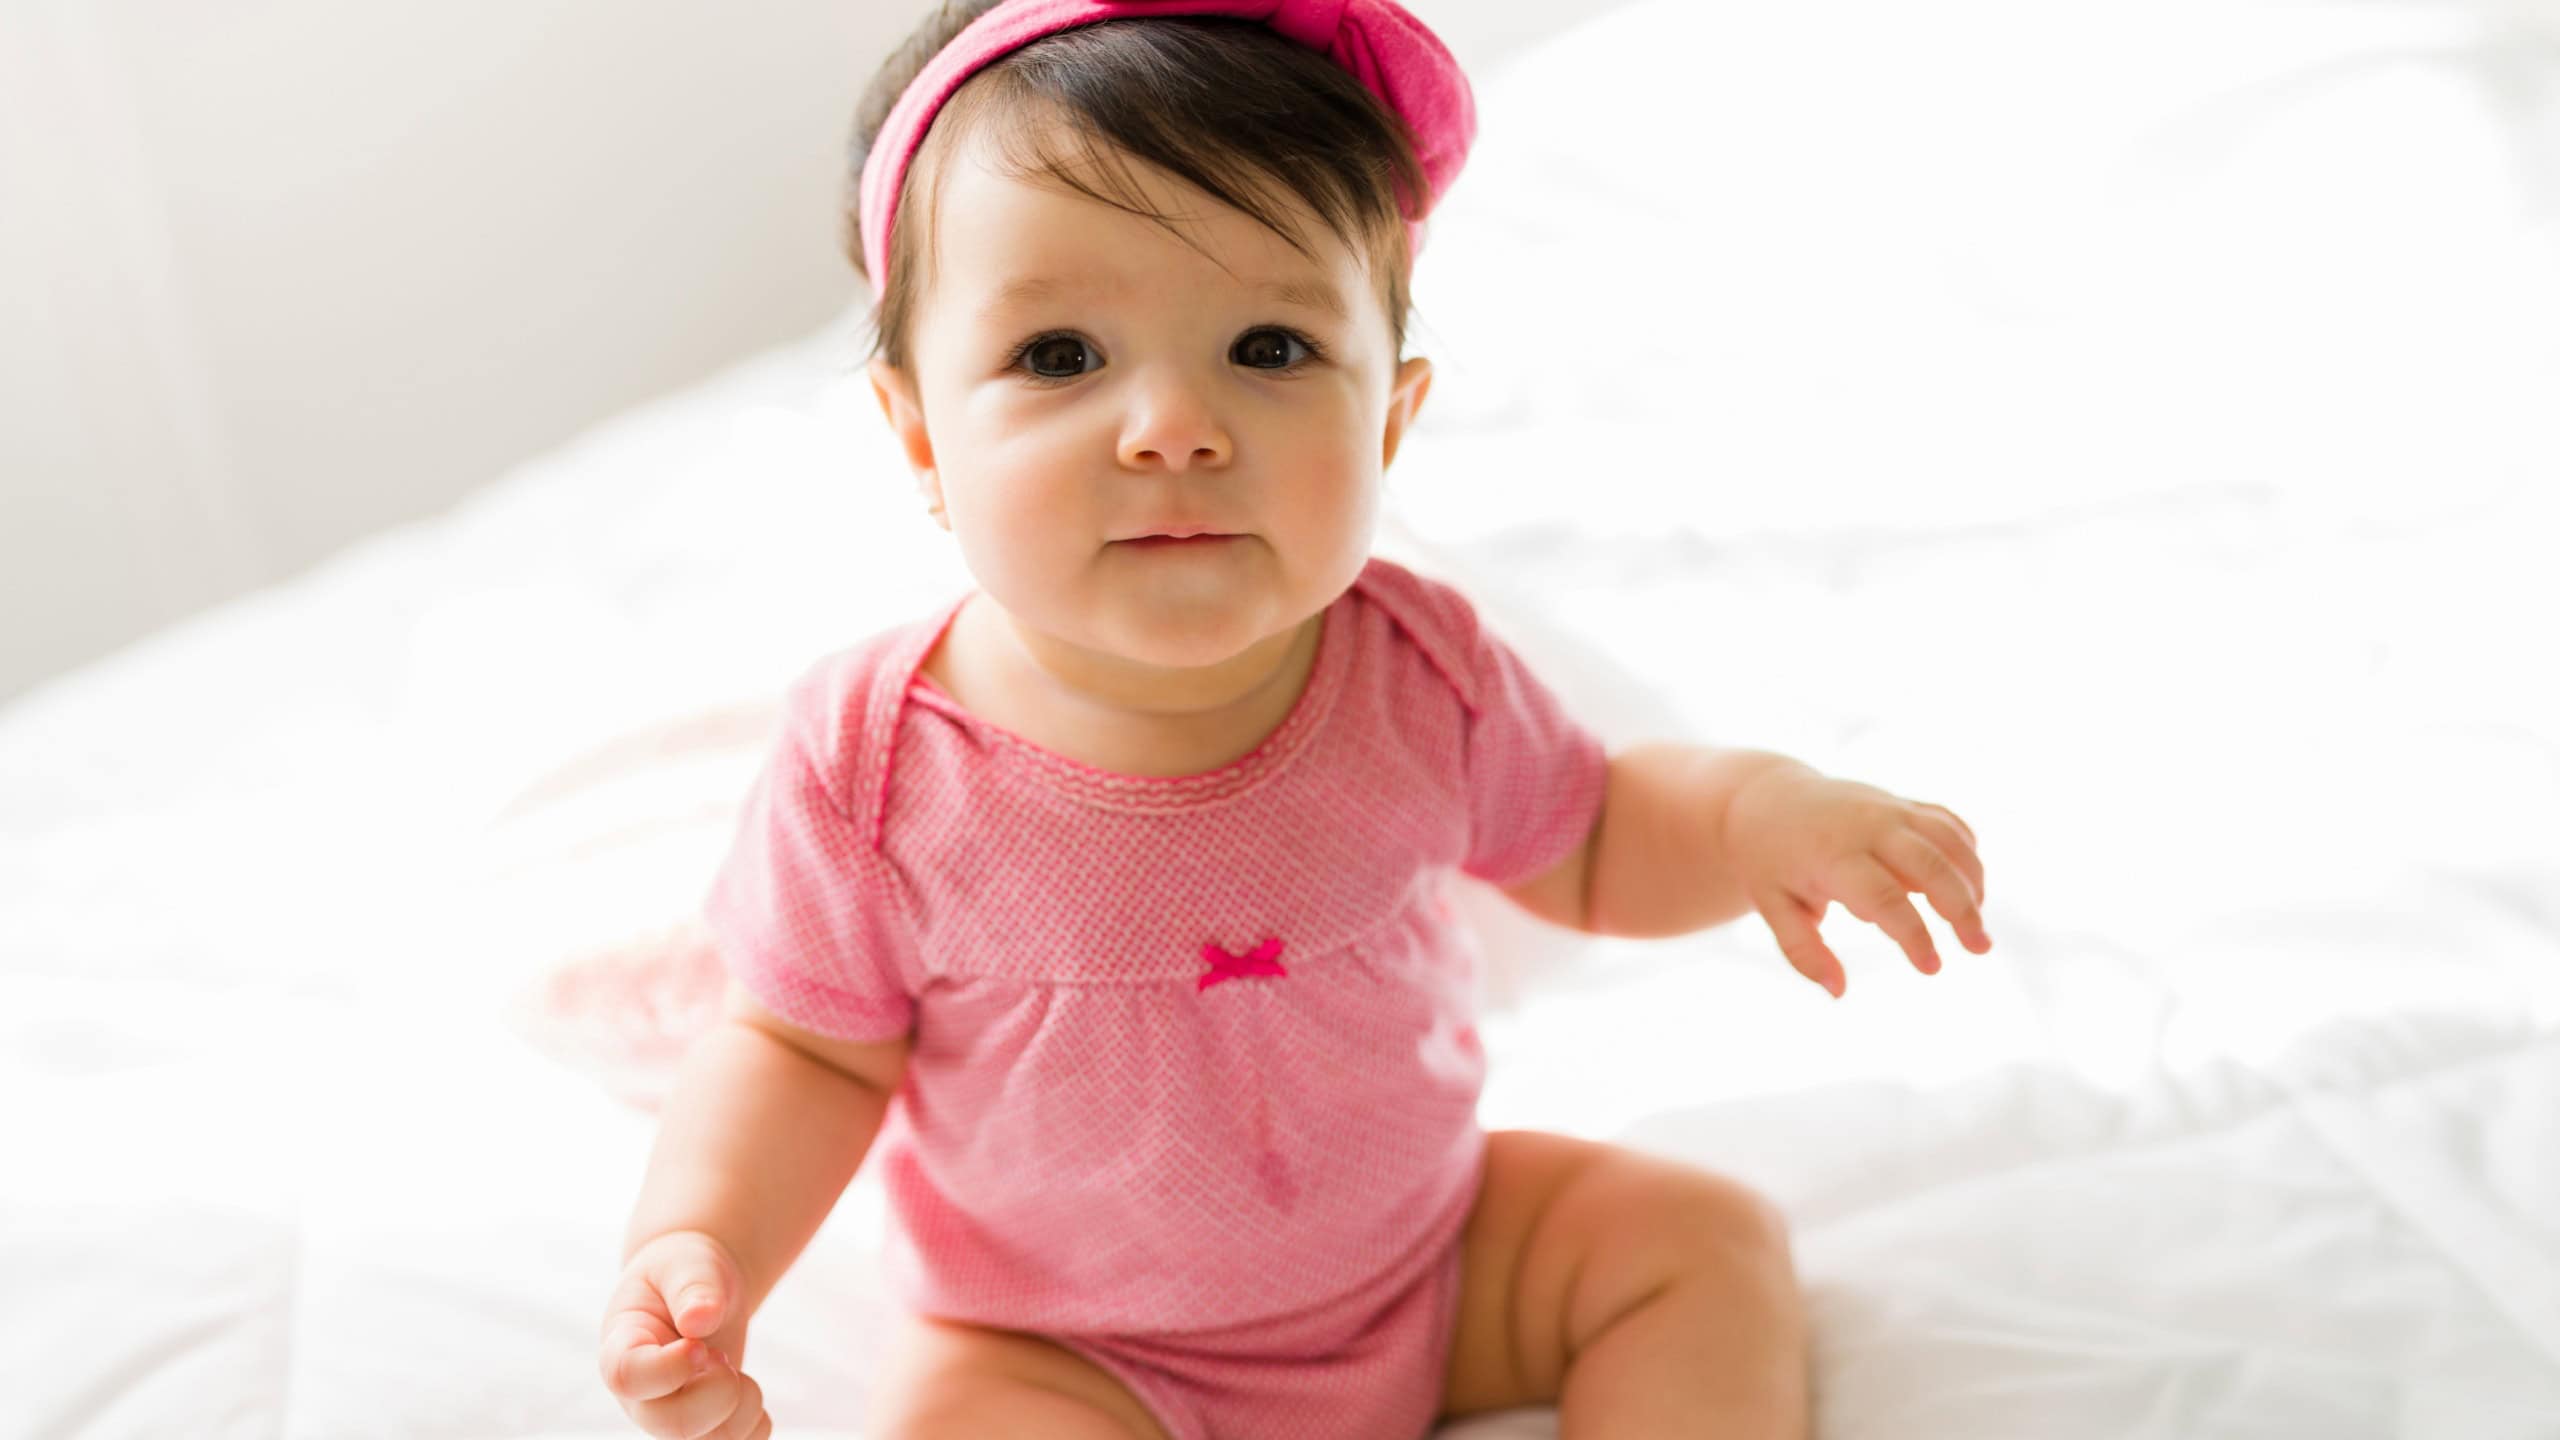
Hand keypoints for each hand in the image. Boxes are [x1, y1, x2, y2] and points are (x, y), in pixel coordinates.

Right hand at [599, 1229, 771, 1438]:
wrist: (699, 1290)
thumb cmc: (685, 1273)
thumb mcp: (687, 1265)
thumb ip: (692, 1288)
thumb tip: (700, 1319)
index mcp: (622, 1349)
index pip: (628, 1377)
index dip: (669, 1367)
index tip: (700, 1344)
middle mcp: (641, 1395)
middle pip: (670, 1424)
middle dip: (717, 1392)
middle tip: (721, 1355)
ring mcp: (671, 1417)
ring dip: (742, 1404)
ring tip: (732, 1366)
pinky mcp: (704, 1429)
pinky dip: (756, 1424)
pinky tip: (746, 1388)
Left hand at [1724, 767, 1990, 997]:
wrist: (1767, 800)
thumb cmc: (1771, 863)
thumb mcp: (1774, 908)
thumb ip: (1804, 952)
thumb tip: (1838, 992)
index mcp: (1833, 855)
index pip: (1883, 898)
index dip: (1913, 934)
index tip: (1932, 968)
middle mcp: (1867, 825)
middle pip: (1930, 864)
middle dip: (1961, 908)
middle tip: (1980, 948)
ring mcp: (1889, 807)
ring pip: (1948, 839)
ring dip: (1973, 880)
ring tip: (1977, 926)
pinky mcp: (1904, 802)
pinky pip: (1948, 822)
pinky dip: (1967, 852)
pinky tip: (1970, 887)